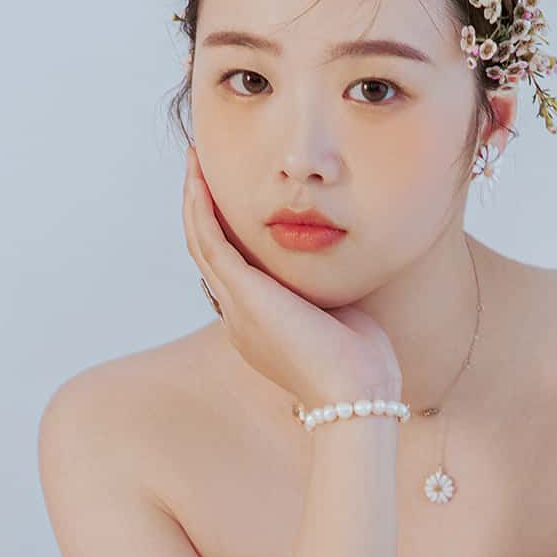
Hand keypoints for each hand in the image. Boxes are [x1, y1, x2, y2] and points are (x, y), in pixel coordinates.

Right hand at [182, 144, 399, 408]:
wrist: (357, 394)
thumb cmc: (362, 365)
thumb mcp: (341, 318)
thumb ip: (329, 293)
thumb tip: (337, 268)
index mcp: (260, 328)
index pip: (233, 272)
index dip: (226, 232)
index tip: (231, 198)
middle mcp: (239, 318)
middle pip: (208, 253)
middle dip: (202, 208)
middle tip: (201, 168)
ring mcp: (237, 308)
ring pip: (200, 243)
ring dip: (194, 200)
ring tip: (194, 162)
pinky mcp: (243, 295)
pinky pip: (209, 242)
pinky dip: (201, 208)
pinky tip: (200, 179)